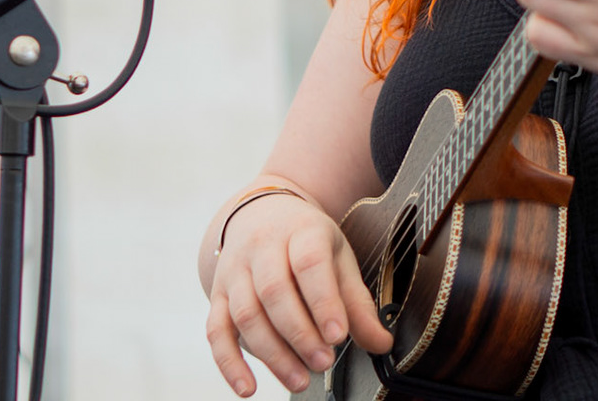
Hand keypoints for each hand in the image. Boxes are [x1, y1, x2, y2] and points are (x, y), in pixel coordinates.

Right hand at [204, 193, 392, 396]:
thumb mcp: (338, 260)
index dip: (323, 301)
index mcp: (301, 231)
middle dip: (299, 333)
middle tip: (322, 362)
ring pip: (246, 313)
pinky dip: (229, 363)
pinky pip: (216, 330)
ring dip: (272, 353)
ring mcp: (235, 270)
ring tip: (299, 379)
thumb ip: (358, 304)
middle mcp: (262, 247)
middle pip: (274, 291)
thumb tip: (380, 344)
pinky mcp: (217, 294)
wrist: (262, 215)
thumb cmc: (306, 242)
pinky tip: (247, 388)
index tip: (339, 336)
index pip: (310, 263)